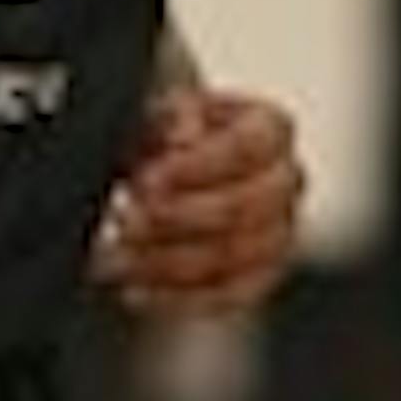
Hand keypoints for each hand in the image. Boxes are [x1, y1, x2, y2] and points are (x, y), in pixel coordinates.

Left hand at [93, 86, 304, 315]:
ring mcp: (277, 233)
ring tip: (117, 256)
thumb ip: (169, 112)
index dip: (198, 166)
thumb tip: (182, 136)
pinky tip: (134, 289)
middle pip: (248, 207)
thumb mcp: (158, 103)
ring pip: (235, 258)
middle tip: (127, 219)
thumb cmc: (163, 132)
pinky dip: (177, 298)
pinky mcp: (257, 277)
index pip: (251, 146)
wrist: (158, 170)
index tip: (147, 178)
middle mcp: (284, 181)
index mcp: (269, 128)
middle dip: (180, 218)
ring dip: (169, 260)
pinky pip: (226, 297)